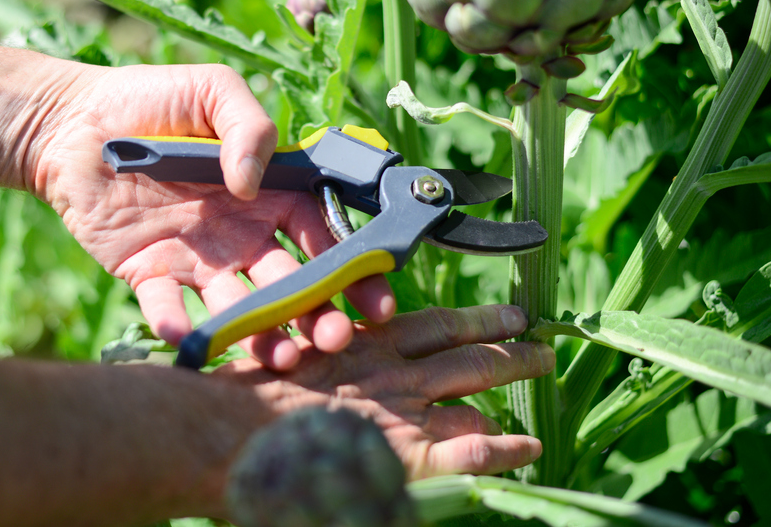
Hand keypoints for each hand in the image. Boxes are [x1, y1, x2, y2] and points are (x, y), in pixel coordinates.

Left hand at [25, 61, 396, 369]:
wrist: (71, 122)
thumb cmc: (150, 99)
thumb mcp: (212, 90)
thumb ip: (249, 126)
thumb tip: (253, 184)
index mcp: (268, 193)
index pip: (321, 236)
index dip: (352, 268)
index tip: (375, 299)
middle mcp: (241, 235)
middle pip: (290, 285)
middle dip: (317, 315)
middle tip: (333, 341)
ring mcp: (198, 260)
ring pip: (239, 308)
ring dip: (262, 336)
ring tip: (281, 358)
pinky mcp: (149, 274)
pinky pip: (167, 308)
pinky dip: (178, 325)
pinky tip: (189, 336)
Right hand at [219, 303, 554, 477]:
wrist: (226, 436)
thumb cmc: (240, 405)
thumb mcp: (281, 365)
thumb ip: (319, 355)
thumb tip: (339, 350)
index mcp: (361, 347)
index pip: (430, 326)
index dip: (469, 321)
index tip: (503, 317)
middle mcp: (391, 372)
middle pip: (463, 349)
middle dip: (504, 341)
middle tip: (538, 337)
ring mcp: (403, 410)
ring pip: (475, 378)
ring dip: (513, 368)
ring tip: (544, 363)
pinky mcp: (408, 453)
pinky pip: (471, 451)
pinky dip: (503, 449)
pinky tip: (530, 448)